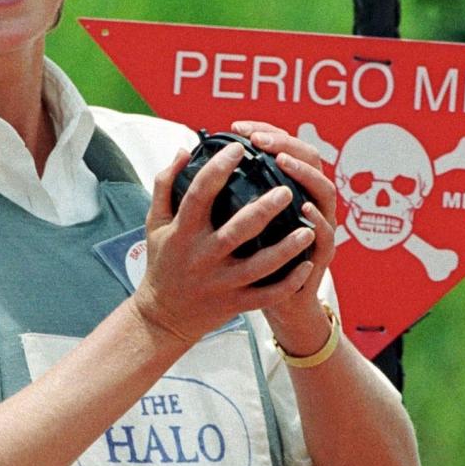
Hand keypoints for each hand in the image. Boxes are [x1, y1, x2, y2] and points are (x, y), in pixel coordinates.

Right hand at [132, 138, 319, 346]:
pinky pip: (267, 295)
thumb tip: (184, 150)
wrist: (163, 317)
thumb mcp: (156, 224)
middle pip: (237, 231)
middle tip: (286, 190)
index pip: (199, 195)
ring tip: (308, 229)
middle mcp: (203, 256)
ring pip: (259, 266)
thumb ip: (166, 185)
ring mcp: (221, 282)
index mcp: (183, 232)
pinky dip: (289, 282)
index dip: (218, 169)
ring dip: (286, 248)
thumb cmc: (163, 263)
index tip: (239, 149)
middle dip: (264, 210)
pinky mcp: (235, 303)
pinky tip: (306, 265)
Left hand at [228, 120, 338, 356]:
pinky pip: (326, 235)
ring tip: (283, 163)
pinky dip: (317, 220)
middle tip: (261, 141)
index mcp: (288, 190)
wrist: (279, 306)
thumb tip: (189, 159)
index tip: (239, 128)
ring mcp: (319, 226)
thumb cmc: (250, 263)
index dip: (266, 132)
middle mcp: (308, 201)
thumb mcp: (233, 225)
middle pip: (309, 159)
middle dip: (285, 144)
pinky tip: (303, 210)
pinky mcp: (320, 254)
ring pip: (323, 191)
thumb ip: (221, 194)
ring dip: (305, 174)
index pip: (284, 147)